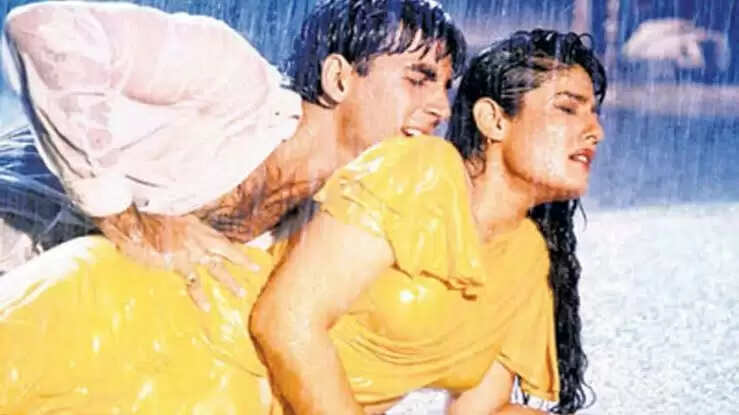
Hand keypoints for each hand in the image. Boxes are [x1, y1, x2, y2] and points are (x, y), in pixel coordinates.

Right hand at [95, 207, 258, 310]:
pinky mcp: (177, 261)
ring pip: (215, 266)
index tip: (243, 253)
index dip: (230, 247)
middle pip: (224, 248)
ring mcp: (188, 248)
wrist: (130, 222)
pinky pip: (193, 281)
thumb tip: (181, 241)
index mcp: (193, 225)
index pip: (217, 237)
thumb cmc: (142, 223)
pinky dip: (199, 295)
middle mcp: (196, 235)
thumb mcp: (167, 222)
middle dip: (241, 258)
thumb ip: (179, 232)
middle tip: (255, 268)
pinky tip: (206, 306)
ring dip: (229, 280)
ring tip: (241, 293)